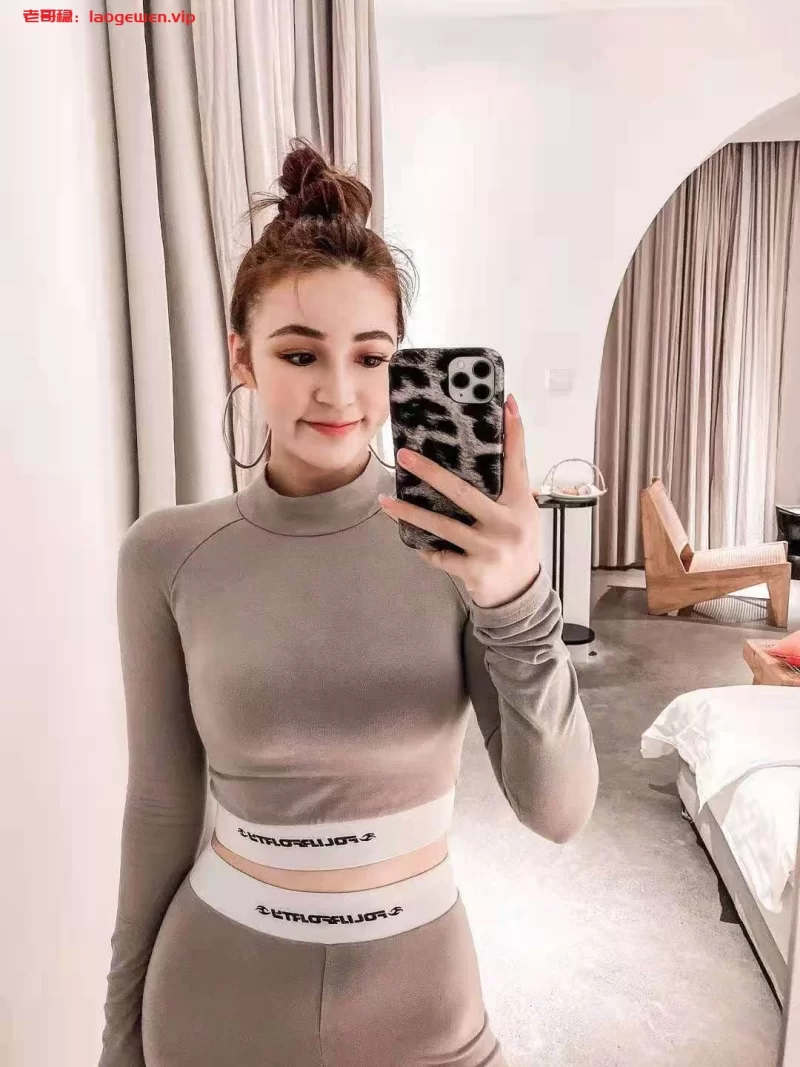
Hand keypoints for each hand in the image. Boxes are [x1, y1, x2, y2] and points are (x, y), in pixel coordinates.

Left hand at [377, 393, 541, 608]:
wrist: (520, 593)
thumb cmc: (518, 544)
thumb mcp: (523, 512)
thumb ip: (512, 484)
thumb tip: (498, 443)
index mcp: (520, 503)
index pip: (517, 461)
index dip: (513, 432)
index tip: (507, 404)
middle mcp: (506, 524)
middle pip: (463, 492)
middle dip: (430, 472)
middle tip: (404, 455)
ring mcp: (489, 548)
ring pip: (442, 525)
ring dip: (409, 513)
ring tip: (385, 502)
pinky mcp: (473, 570)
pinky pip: (439, 554)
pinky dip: (424, 546)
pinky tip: (410, 538)